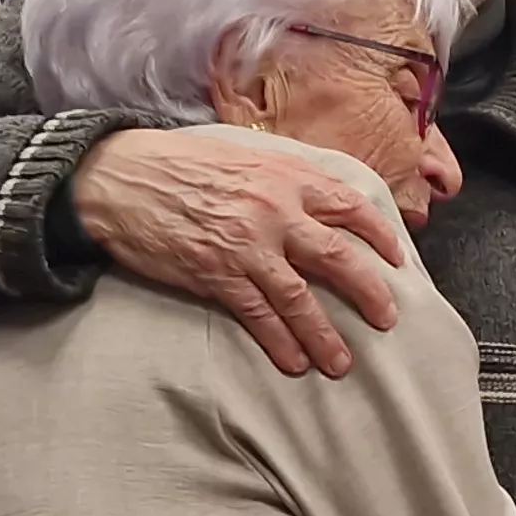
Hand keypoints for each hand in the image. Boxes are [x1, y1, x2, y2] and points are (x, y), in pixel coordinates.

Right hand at [72, 126, 406, 376]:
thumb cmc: (178, 161)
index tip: (396, 257)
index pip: (349, 205)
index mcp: (285, 174)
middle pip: (337, 256)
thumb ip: (281, 175)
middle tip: (387, 318)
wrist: (119, 176)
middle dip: (369, 291)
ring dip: (325, 334)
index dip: (378, 234)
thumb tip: (317, 194)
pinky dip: (280, 342)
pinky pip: (258, 315)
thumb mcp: (241, 153)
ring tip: (342, 362)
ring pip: (301, 298)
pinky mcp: (216, 274)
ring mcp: (246, 246)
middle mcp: (273, 210)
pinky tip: (295, 362)